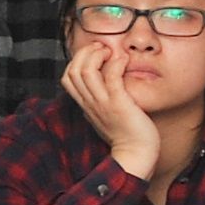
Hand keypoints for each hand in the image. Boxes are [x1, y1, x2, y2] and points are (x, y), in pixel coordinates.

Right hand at [61, 36, 165, 181]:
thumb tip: (105, 80)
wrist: (136, 155)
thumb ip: (102, 98)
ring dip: (98, 55)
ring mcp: (103, 103)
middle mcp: (90, 103)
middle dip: (85, 53)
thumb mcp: (106, 114)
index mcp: (86, 104)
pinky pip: (111, 77)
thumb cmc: (127, 134)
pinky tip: (124, 60)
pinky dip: (116, 63)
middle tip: (102, 49)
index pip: (67, 76)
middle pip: (73, 70)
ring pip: (86, 71)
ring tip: (111, 53)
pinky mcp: (118, 104)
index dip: (78, 60)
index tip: (95, 55)